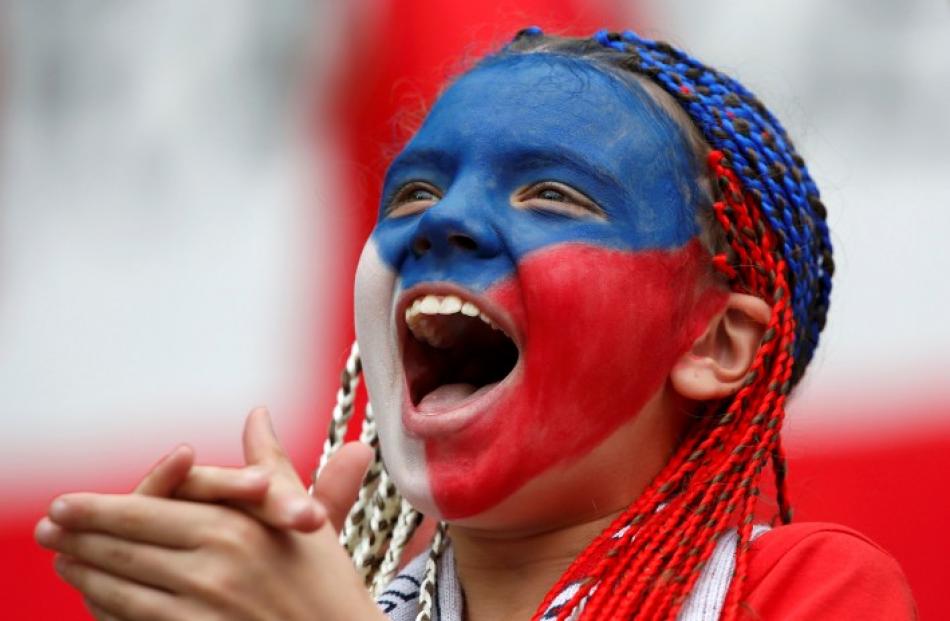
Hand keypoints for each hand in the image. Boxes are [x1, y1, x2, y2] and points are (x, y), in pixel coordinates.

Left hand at [36, 408, 381, 620]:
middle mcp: (214, 566)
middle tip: (48, 524)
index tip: (67, 502)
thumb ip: (273, 464)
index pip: (151, 510)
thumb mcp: (305, 516)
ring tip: (61, 558)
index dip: (102, 508)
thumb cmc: (326, 582)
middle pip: (127, 546)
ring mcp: (202, 611)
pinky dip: (105, 608)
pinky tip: (92, 597)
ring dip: (84, 572)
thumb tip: (258, 415)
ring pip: (122, 587)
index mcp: (238, 527)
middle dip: (79, 535)